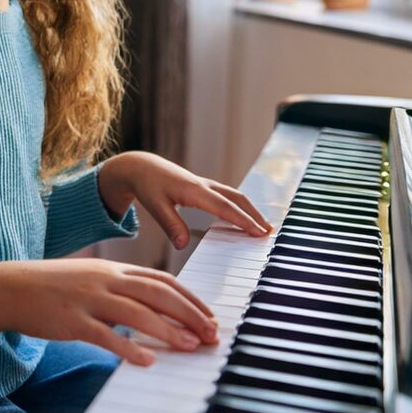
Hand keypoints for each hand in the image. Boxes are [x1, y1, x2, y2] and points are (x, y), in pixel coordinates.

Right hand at [0, 259, 219, 365]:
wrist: (9, 288)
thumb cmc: (52, 288)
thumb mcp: (91, 281)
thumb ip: (121, 291)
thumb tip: (152, 309)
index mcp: (113, 270)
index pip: (162, 280)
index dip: (190, 298)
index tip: (209, 316)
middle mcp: (106, 280)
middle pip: (158, 293)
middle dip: (189, 313)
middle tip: (211, 334)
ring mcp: (89, 300)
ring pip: (137, 312)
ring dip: (168, 330)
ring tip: (190, 345)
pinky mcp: (72, 321)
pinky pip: (105, 335)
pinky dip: (128, 347)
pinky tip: (147, 361)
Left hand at [98, 152, 274, 249]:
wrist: (142, 167)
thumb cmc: (148, 186)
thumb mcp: (155, 207)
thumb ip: (171, 225)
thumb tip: (183, 245)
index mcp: (195, 191)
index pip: (225, 208)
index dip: (243, 220)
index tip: (258, 232)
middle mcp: (205, 186)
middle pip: (237, 199)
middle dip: (255, 215)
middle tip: (269, 233)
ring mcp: (206, 185)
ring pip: (235, 196)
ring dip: (251, 210)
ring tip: (264, 227)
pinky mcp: (204, 187)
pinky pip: (228, 196)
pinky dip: (241, 206)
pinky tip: (244, 218)